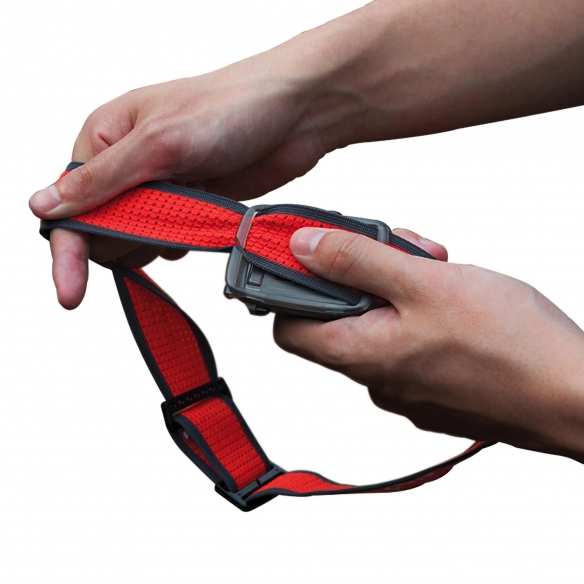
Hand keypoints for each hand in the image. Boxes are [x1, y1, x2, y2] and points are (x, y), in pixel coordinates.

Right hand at [29, 54, 327, 308]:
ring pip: (140, 238)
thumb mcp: (158, 142)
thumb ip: (103, 181)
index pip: (70, 204)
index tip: (71, 292)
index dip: (69, 250)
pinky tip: (202, 221)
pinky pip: (174, 238)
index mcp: (106, 137)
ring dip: (158, 239)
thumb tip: (45, 206)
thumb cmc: (232, 106)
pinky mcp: (194, 202)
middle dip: (126, 238)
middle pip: (103, 227)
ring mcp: (165, 185)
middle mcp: (130, 163)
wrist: (296, 113)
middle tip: (162, 222)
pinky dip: (185, 239)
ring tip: (188, 211)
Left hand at [274, 228, 583, 461]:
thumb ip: (356, 261)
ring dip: (398, 286)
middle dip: (363, 273)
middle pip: (339, 315)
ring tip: (437, 270)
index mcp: (360, 355)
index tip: (310, 253)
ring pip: (378, 322)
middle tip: (399, 251)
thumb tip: (302, 247)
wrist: (573, 395)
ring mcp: (405, 386)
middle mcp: (375, 378)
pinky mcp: (433, 385)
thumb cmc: (508, 344)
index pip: (288, 327)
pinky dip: (418, 311)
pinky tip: (451, 298)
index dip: (290, 288)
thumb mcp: (423, 283)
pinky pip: (407, 340)